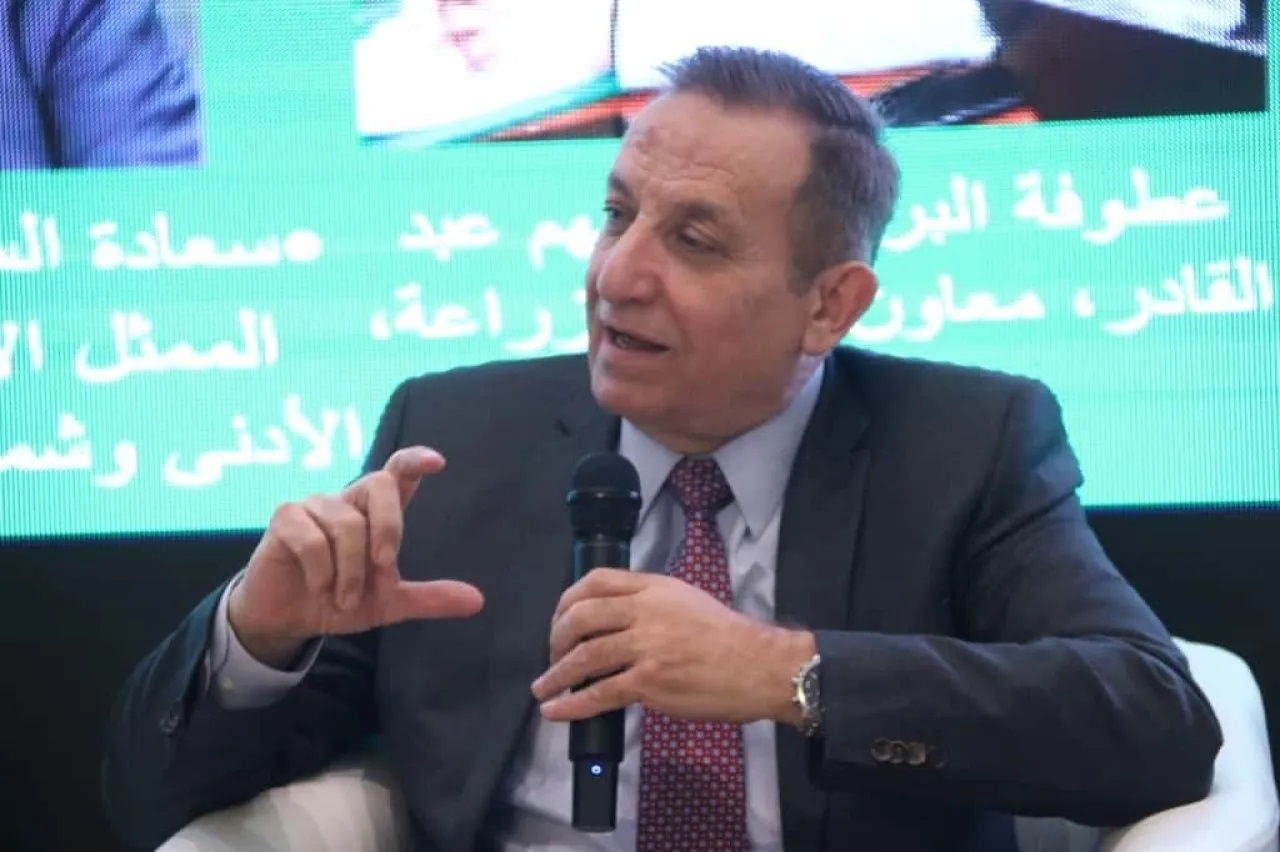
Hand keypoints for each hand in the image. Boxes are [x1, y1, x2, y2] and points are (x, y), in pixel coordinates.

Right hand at [228, 446, 483, 667]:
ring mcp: (314, 505)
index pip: (397, 472)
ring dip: (350, 571)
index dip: (415, 461)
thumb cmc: (338, 599)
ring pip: (347, 525)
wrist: (288, 620)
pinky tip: (318, 588)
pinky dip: (321, 572)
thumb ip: (429, 598)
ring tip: (342, 598)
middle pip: (379, 483)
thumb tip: (478, 601)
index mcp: (375, 513)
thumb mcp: (388, 603)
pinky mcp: (285, 518)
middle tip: (384, 568)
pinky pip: (312, 539)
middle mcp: (348, 500)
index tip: (438, 462)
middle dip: (389, 527)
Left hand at [531, 569, 813, 724]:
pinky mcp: (650, 682)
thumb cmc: (726, 636)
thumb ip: (649, 602)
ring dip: (556, 675)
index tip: (559, 620)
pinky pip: (600, 694)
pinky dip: (573, 704)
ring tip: (543, 688)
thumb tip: (613, 617)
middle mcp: (645, 612)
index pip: (596, 580)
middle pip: (581, 616)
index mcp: (653, 589)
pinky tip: (558, 712)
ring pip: (585, 657)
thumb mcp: (686, 600)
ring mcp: (646, 647)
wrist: (759, 666)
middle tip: (552, 657)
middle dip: (556, 639)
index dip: (566, 600)